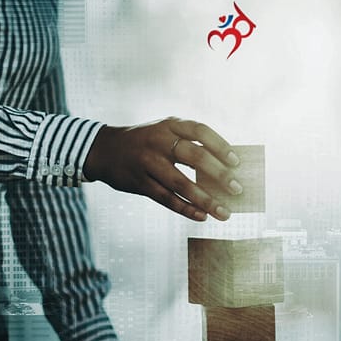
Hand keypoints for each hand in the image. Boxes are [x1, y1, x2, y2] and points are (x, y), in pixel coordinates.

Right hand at [83, 117, 241, 221]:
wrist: (103, 150)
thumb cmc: (146, 142)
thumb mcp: (164, 131)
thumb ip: (189, 143)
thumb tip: (225, 168)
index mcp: (169, 125)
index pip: (200, 131)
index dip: (220, 145)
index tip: (236, 162)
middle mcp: (158, 141)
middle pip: (194, 156)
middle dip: (219, 174)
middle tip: (237, 189)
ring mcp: (147, 162)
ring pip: (181, 183)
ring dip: (205, 200)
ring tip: (224, 213)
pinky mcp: (139, 183)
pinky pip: (166, 198)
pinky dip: (186, 209)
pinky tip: (201, 216)